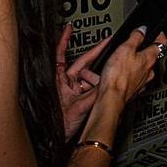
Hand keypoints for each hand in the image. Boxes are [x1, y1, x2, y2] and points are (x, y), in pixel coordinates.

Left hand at [56, 24, 106, 140]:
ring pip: (89, 76)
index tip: (69, 28)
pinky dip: (99, 85)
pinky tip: (105, 86)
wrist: (58, 138)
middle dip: (96, 58)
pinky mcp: (77, 95)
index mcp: (59, 80)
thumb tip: (108, 84)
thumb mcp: (80, 106)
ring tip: (106, 81)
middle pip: (82, 64)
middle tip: (109, 45)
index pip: (60, 54)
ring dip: (99, 78)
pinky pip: (90, 85)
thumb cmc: (61, 124)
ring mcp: (71, 88)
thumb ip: (95, 94)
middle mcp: (64, 82)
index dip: (64, 40)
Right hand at [97, 27, 166, 104]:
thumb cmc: (118, 76)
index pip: (162, 43)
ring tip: (126, 59)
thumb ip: (135, 37)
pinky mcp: (135, 90)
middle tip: (138, 44)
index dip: (159, 35)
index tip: (156, 31)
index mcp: (150, 58)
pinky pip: (136, 78)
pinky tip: (123, 73)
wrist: (111, 98)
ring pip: (144, 68)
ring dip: (138, 62)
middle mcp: (150, 70)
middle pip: (153, 55)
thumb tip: (142, 30)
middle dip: (146, 49)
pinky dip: (132, 74)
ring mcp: (143, 81)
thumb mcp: (125, 49)